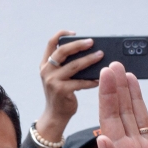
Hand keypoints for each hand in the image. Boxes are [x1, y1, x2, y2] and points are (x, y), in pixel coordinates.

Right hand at [34, 31, 101, 147]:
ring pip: (74, 65)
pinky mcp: (61, 90)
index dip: (61, 34)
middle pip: (62, 51)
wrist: (55, 114)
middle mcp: (46, 71)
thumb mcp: (59, 76)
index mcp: (45, 64)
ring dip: (89, 59)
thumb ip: (67, 64)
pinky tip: (99, 79)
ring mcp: (52, 81)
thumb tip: (90, 51)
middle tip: (92, 42)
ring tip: (101, 55)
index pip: (50, 43)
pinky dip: (91, 80)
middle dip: (78, 44)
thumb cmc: (62, 93)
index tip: (75, 32)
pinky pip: (80, 82)